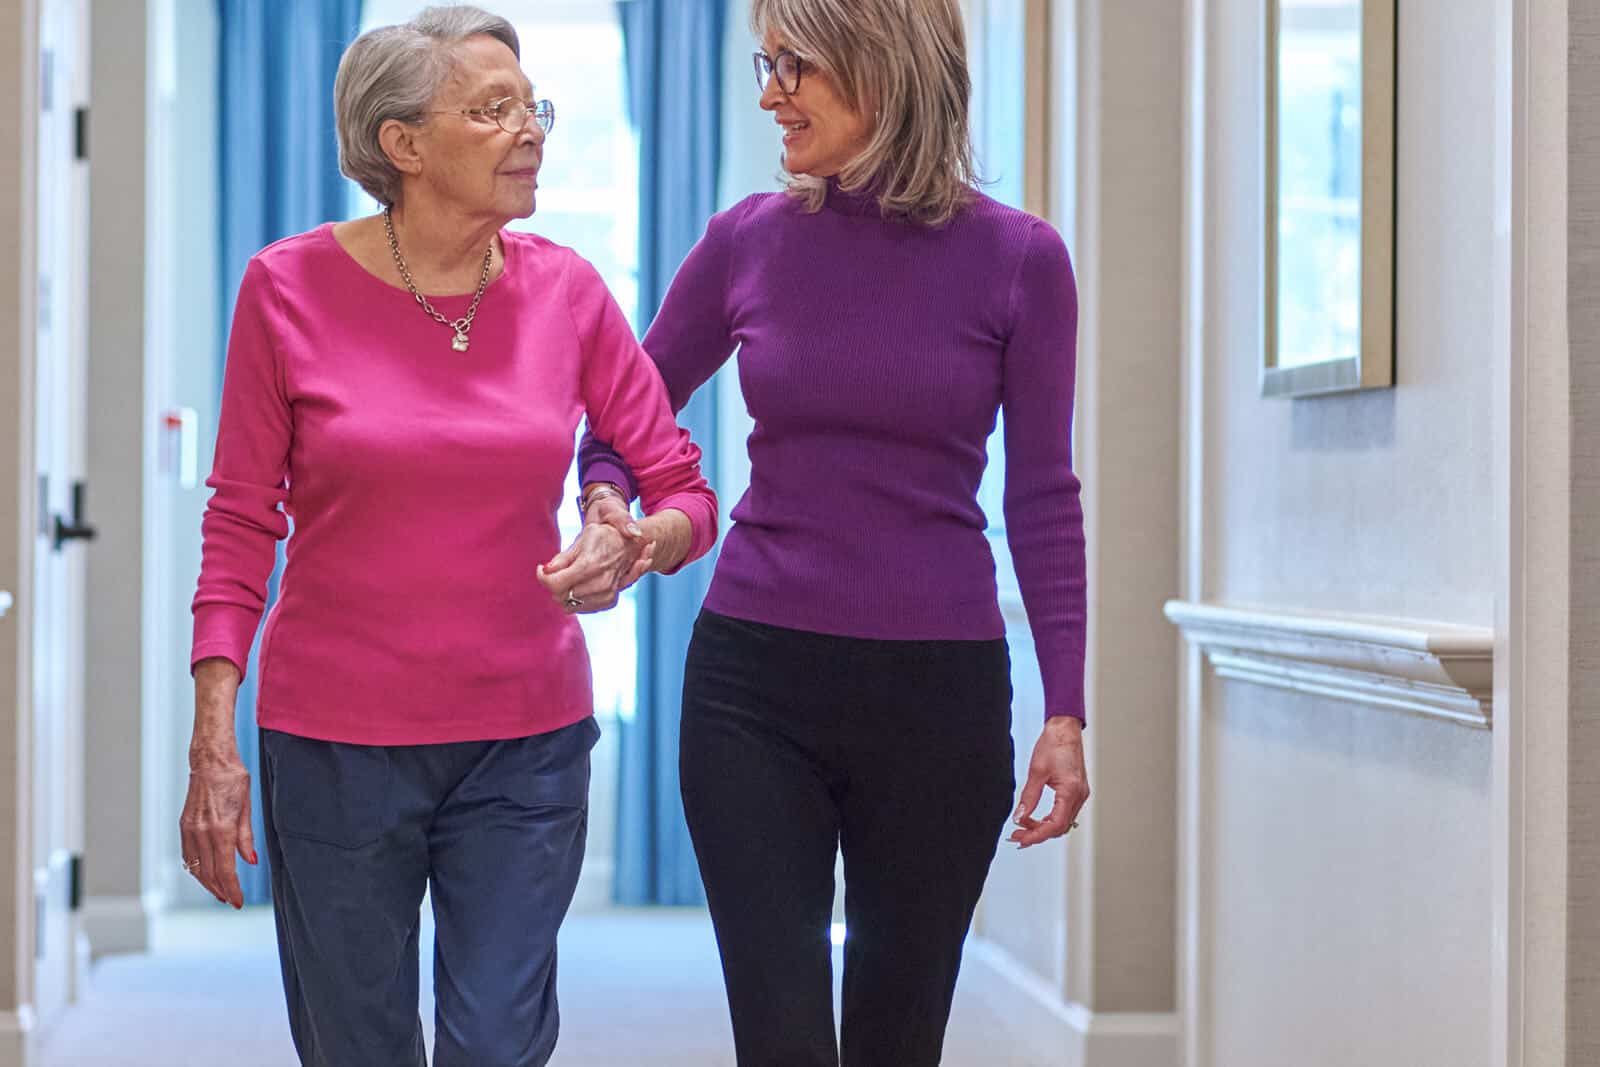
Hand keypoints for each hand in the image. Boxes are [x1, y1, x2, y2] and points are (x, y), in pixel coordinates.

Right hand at [179, 747, 256, 907]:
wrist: (211, 761)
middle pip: (210, 873)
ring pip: (196, 867)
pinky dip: (196, 869)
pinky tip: (205, 873)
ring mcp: (190, 830)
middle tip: (231, 900)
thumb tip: (250, 861)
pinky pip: (188, 855)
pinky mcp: (184, 826)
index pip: (226, 870)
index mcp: (221, 829)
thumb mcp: (246, 807)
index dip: (232, 889)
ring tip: (220, 891)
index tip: (238, 902)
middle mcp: (202, 833)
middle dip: (221, 890)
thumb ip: (246, 837)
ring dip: (207, 883)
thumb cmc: (234, 780)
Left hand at [538, 506, 654, 614]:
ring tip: (571, 575)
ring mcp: (605, 595)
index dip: (542, 577)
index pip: (555, 584)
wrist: (627, 542)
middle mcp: (600, 584)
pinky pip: (580, 608)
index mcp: (590, 566)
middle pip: (560, 596)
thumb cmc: (602, 536)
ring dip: (565, 592)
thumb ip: (563, 557)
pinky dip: (575, 599)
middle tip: (558, 570)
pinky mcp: (608, 602)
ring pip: (568, 606)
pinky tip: (580, 584)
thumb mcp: (582, 539)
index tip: (542, 568)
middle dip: (554, 583)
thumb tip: (546, 570)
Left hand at [1008, 716, 1089, 848]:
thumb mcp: (1036, 771)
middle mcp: (1079, 795)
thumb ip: (1028, 797)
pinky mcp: (1077, 791)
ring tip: (1024, 828)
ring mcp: (1080, 794)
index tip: (1021, 839)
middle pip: (1060, 827)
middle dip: (1038, 834)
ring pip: (1063, 822)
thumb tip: (1019, 817)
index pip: (1055, 825)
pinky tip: (1037, 819)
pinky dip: (1051, 819)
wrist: (1065, 729)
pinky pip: (1066, 813)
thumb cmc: (1054, 744)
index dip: (1036, 835)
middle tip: (1017, 836)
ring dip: (1044, 828)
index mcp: (1071, 791)